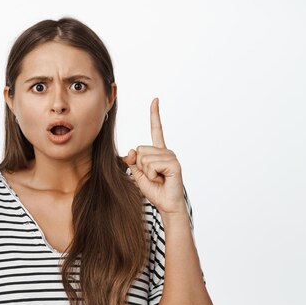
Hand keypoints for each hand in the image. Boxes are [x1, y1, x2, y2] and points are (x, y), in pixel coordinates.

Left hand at [123, 98, 187, 216]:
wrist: (166, 204)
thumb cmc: (154, 190)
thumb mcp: (138, 175)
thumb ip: (133, 161)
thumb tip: (132, 150)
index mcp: (158, 152)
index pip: (156, 129)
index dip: (155, 115)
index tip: (155, 99)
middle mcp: (166, 151)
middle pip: (140, 149)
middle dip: (140, 166)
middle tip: (153, 177)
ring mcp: (171, 157)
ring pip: (144, 158)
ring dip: (146, 173)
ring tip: (158, 179)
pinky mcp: (174, 164)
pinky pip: (151, 165)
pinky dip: (151, 175)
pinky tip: (162, 179)